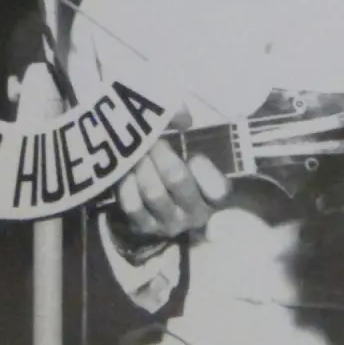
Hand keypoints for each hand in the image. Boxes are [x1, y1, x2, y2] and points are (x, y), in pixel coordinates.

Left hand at [115, 109, 230, 239]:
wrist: (157, 192)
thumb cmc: (181, 159)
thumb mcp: (192, 140)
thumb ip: (189, 125)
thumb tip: (181, 116)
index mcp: (214, 196)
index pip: (218, 189)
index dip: (202, 167)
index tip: (192, 153)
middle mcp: (196, 214)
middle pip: (177, 179)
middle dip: (160, 153)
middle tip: (149, 136)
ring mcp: (169, 224)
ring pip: (153, 192)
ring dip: (141, 164)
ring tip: (135, 149)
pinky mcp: (144, 228)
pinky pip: (132, 205)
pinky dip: (127, 184)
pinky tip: (125, 169)